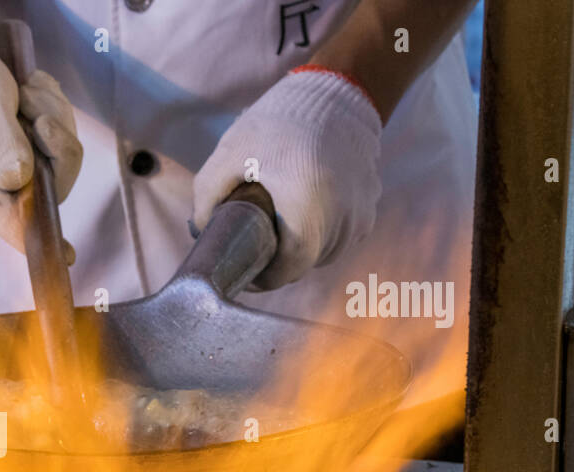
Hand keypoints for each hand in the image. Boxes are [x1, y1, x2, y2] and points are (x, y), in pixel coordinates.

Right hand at [0, 36, 81, 251]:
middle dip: (56, 143)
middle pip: (49, 186)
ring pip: (60, 157)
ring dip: (52, 116)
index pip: (7, 220)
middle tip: (34, 109)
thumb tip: (20, 179)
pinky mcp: (32, 149)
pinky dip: (52, 107)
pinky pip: (62, 137)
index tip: (65, 257)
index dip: (34, 238)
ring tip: (24, 92)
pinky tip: (28, 90)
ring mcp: (18, 167)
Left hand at [192, 68, 382, 289]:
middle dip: (279, 261)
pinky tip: (304, 213)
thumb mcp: (230, 155)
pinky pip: (343, 235)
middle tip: (256, 244)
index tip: (247, 270)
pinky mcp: (371, 205)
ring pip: (325, 252)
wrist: (338, 91)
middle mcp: (342, 219)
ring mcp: (361, 214)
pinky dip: (322, 233)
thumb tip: (202, 231)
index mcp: (308, 211)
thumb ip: (207, 198)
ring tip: (279, 227)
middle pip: (305, 263)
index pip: (288, 270)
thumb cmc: (280, 123)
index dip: (264, 278)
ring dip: (301, 248)